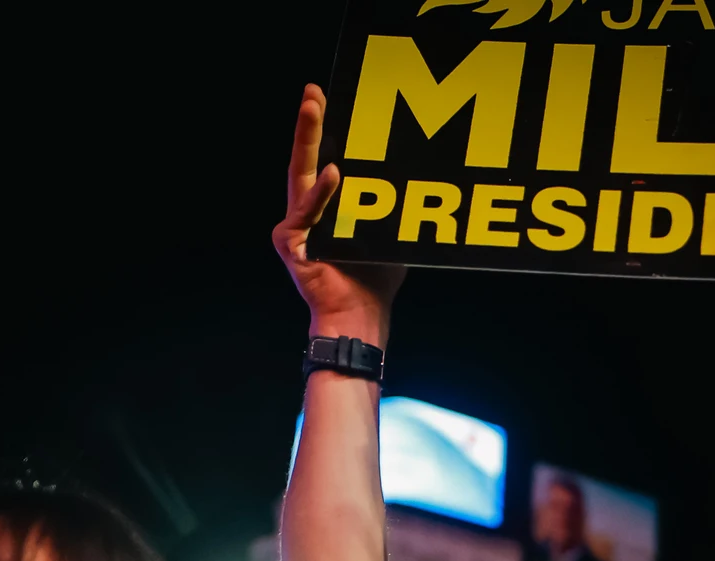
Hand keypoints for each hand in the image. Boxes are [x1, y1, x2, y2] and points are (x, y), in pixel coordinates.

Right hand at [273, 84, 404, 346]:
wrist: (360, 316)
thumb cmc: (376, 277)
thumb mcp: (391, 229)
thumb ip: (395, 202)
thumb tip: (423, 173)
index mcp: (328, 206)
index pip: (325, 159)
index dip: (325, 129)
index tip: (329, 96)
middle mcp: (307, 211)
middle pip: (306, 158)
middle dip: (310, 122)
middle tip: (313, 91)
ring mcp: (296, 226)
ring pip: (301, 175)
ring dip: (308, 140)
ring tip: (315, 109)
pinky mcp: (291, 244)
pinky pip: (308, 213)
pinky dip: (321, 194)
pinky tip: (334, 172)